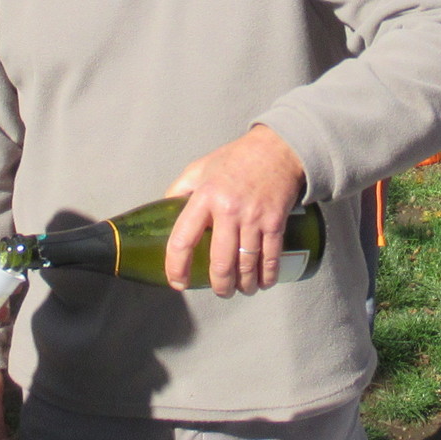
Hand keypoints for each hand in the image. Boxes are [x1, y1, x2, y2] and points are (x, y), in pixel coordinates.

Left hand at [163, 124, 306, 294]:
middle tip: (219, 291)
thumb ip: (179, 190)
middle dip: (219, 286)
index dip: (177, 267)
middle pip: (220, 263)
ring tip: (240, 289)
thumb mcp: (200, 168)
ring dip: (243, 285)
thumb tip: (163, 212)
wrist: (277, 148)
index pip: (183, 239)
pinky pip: (270, 258)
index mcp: (204, 196)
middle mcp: (228, 209)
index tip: (178, 282)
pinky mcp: (276, 221)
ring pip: (246, 265)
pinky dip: (266, 277)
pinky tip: (262, 283)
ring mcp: (254, 217)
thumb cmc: (236, 158)